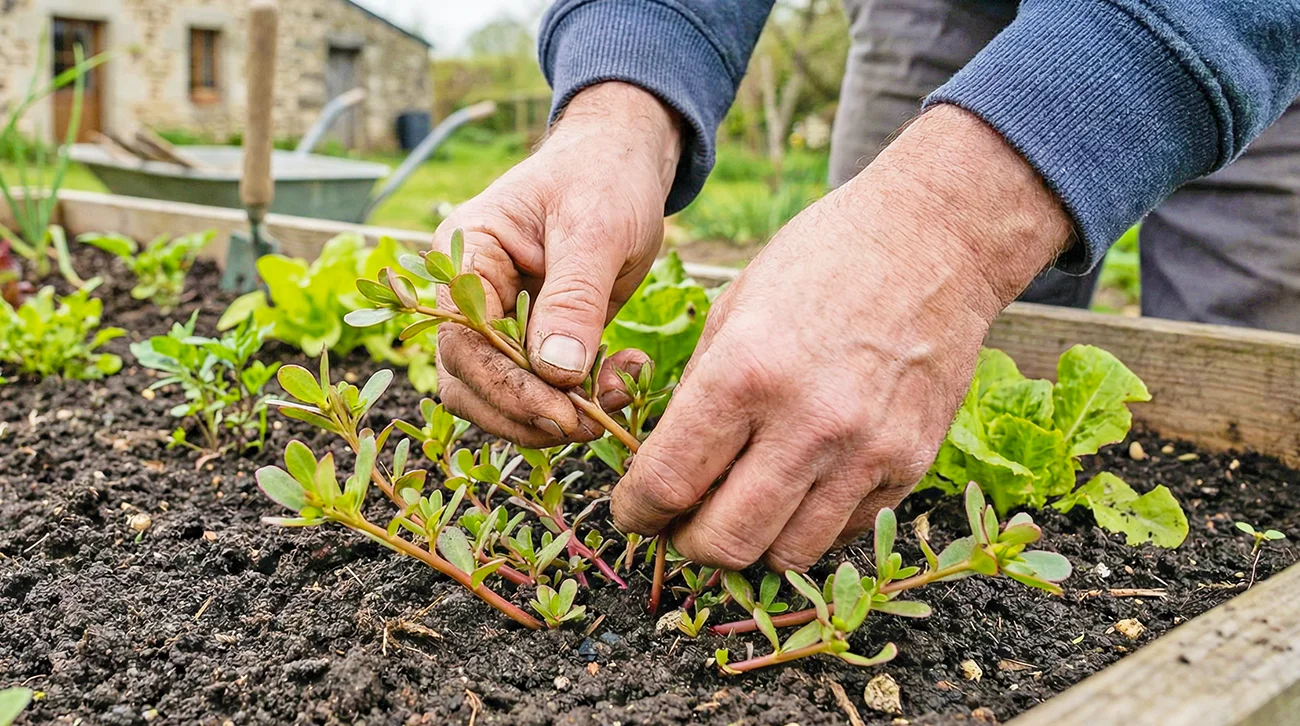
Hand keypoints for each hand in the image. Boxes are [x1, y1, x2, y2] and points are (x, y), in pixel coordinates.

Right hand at [433, 83, 682, 446]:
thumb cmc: (605, 176)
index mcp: (464, 257)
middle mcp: (470, 295)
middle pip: (468, 381)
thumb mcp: (595, 229)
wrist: (626, 161)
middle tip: (587, 424)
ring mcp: (501, 320)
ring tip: (612, 400)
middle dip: (526, 413)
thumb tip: (554, 374)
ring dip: (553, 415)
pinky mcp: (537, 339)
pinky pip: (543, 389)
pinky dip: (580, 399)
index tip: (559, 413)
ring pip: (500, 397)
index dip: (504, 387)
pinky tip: (621, 378)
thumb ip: (573, 298)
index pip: (461, 341)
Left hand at [611, 105, 1072, 570]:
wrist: (934, 240)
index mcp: (745, 373)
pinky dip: (808, 527)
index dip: (637, 512)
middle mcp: (808, 422)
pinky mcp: (910, 465)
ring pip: (787, 555)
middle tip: (680, 526)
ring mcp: (866, 451)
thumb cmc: (821, 262)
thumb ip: (697, 396)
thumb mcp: (733, 309)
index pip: (668, 484)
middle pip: (725, 543)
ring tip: (738, 513)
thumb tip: (665, 470)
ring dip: (750, 546)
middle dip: (687, 545)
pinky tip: (796, 491)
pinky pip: (843, 532)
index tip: (633, 512)